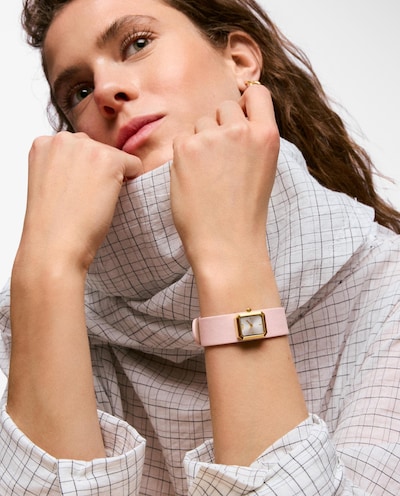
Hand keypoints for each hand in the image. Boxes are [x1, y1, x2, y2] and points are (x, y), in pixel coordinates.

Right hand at [15, 131, 142, 273]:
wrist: (55, 246)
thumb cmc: (53, 224)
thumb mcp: (50, 183)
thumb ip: (66, 164)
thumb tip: (92, 162)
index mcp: (43, 143)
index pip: (79, 148)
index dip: (82, 173)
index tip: (72, 193)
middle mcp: (63, 139)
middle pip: (98, 148)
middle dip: (98, 172)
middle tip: (82, 200)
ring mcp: (86, 147)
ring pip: (116, 157)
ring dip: (112, 178)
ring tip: (91, 201)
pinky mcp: (108, 159)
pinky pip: (135, 164)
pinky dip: (130, 182)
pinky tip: (107, 199)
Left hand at [170, 85, 278, 268]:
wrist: (226, 242)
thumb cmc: (244, 211)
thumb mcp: (263, 168)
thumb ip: (251, 139)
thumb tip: (231, 116)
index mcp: (267, 136)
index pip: (257, 93)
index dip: (245, 101)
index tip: (238, 114)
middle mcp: (241, 130)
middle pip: (224, 106)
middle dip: (220, 125)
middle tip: (220, 158)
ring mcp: (212, 138)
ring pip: (201, 122)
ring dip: (201, 140)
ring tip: (207, 174)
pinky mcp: (186, 148)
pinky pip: (181, 137)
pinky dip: (184, 154)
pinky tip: (193, 177)